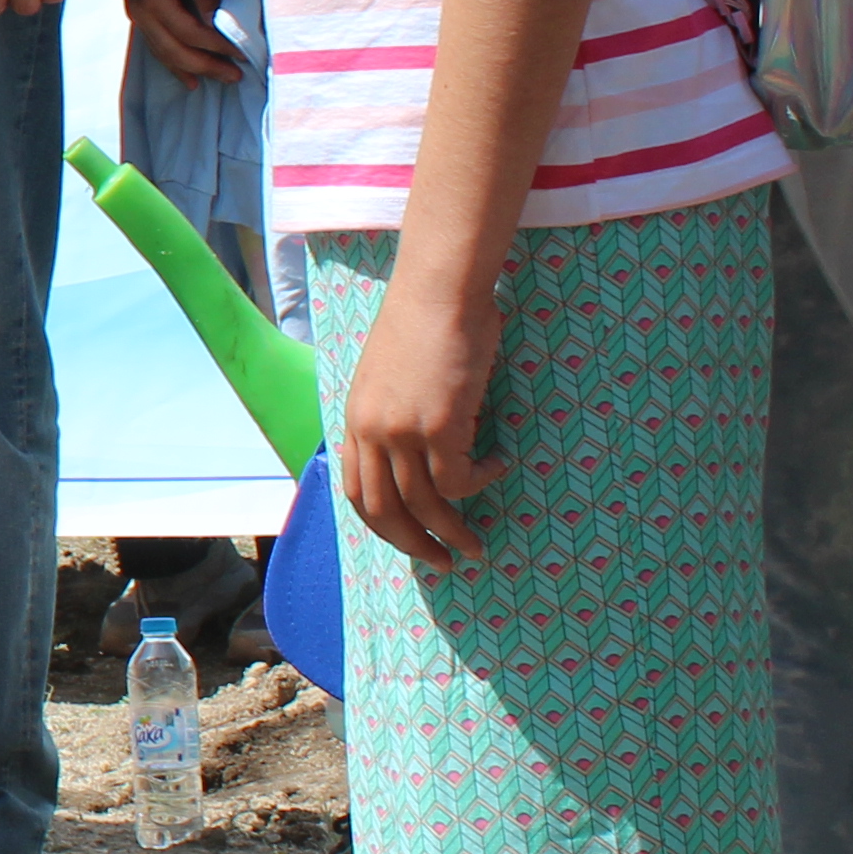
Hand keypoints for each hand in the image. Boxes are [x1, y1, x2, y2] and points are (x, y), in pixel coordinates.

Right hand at [116, 0, 245, 86]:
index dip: (218, 47)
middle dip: (207, 67)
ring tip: (216, 80)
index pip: (192, 33)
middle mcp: (142, 16)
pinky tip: (187, 75)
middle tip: (235, 77)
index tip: (242, 54)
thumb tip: (217, 21)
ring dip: (191, 70)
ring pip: (164, 54)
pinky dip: (173, 64)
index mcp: (154, 2)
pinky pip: (157, 47)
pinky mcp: (138, 16)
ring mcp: (137, 18)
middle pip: (177, 52)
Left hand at [337, 267, 503, 570]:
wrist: (440, 290)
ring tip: (476, 543)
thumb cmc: (424, 324)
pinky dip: (479, 483)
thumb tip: (412, 457)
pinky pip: (459, 478)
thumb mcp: (388, 377)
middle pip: (384, 511)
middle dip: (414, 545)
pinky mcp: (438, 425)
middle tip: (442, 563)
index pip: (357, 493)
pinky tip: (497, 466)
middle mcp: (371, 431)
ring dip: (453, 530)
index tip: (408, 541)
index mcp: (355, 421)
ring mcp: (402, 431)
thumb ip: (391, 417)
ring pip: (425, 504)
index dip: (383, 526)